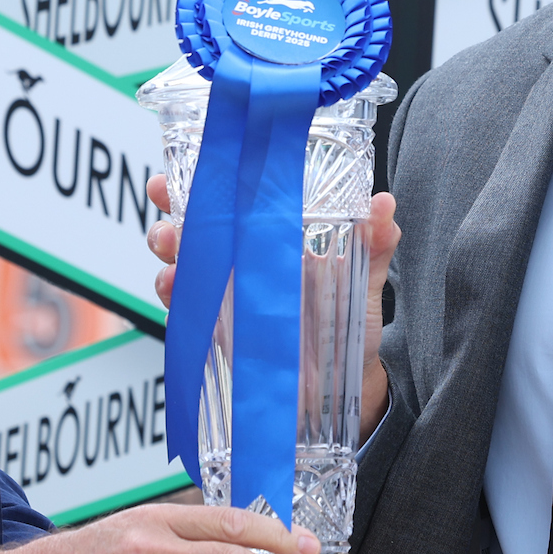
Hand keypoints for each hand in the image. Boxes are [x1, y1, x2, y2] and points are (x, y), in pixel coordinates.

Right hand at [146, 175, 401, 426]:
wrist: (347, 384)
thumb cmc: (350, 323)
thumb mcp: (364, 278)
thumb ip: (374, 243)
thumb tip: (384, 205)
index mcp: (270, 239)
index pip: (229, 202)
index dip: (201, 181)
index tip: (183, 169)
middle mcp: (241, 263)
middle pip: (193, 229)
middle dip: (171, 212)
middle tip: (168, 206)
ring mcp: (226, 297)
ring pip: (183, 265)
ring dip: (168, 251)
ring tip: (170, 247)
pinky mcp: (219, 331)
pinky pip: (187, 310)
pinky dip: (175, 296)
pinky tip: (176, 288)